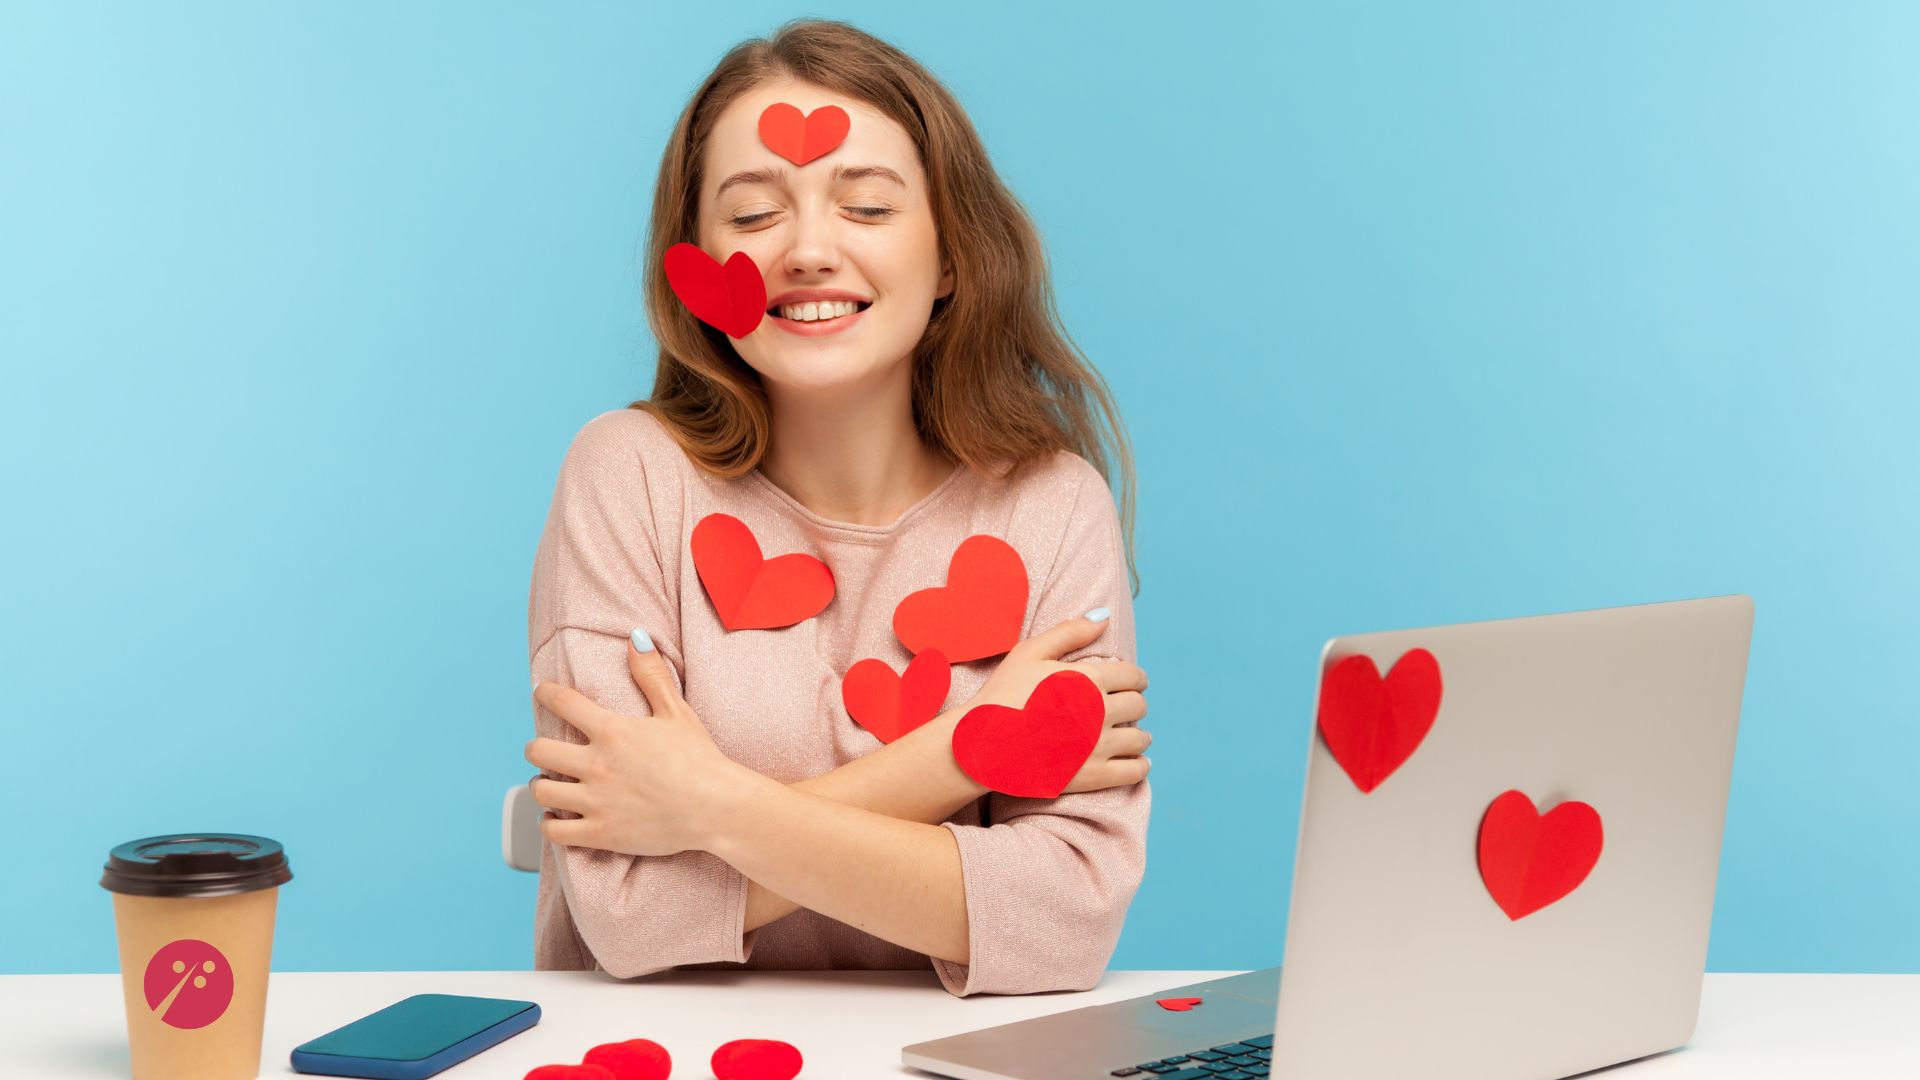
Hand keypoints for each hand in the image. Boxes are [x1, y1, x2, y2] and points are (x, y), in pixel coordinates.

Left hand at [525, 634, 750, 856]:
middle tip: (544, 749)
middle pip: (538, 750)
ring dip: (542, 784)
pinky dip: (549, 823)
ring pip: (541, 790)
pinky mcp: (600, 834)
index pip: (562, 702)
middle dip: (537, 747)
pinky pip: (554, 831)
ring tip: (550, 782)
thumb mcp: (676, 711)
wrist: (717, 807)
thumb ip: (651, 675)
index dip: (546, 693)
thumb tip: (635, 637)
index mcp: (612, 731)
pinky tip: (556, 817)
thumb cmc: (700, 758)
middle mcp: (597, 765)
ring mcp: (596, 802)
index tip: (543, 693)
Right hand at [963, 612, 1151, 793]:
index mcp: (1090, 679)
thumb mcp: (1030, 653)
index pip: (1133, 676)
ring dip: (1138, 735)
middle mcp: (1100, 711)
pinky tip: (1136, 760)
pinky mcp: (1093, 776)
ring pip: (1140, 738)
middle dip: (1133, 703)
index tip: (1132, 682)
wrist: (981, 744)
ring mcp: (1098, 746)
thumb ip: (1069, 632)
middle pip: (1138, 705)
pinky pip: (1134, 770)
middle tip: (1126, 707)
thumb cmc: (1002, 694)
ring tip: (1132, 736)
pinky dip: (1140, 764)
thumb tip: (1104, 616)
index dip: (1135, 678)